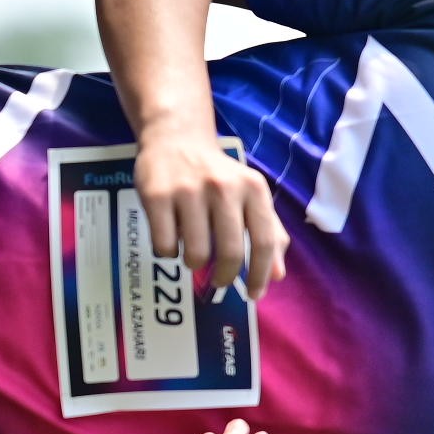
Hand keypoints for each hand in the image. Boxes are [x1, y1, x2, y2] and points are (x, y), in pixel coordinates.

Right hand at [133, 121, 287, 296]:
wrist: (176, 138)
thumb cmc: (218, 175)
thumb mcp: (250, 195)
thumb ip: (269, 232)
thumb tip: (277, 275)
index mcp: (253, 188)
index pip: (265, 241)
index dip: (260, 274)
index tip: (254, 295)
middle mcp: (223, 187)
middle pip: (230, 252)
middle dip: (225, 277)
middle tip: (219, 282)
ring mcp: (188, 190)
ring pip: (196, 253)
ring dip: (194, 264)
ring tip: (192, 254)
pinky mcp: (157, 195)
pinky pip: (165, 245)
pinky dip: (168, 252)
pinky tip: (170, 239)